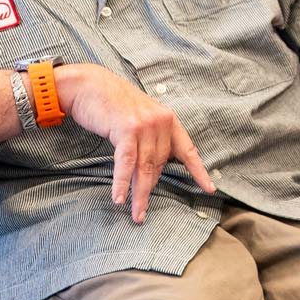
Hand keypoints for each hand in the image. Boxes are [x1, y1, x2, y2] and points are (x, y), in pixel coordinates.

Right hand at [58, 64, 216, 224]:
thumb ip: (151, 139)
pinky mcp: (126, 130)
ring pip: (145, 167)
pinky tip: (119, 198)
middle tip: (142, 210)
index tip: (210, 189)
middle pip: (160, 164)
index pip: (189, 151)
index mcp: (169, 120)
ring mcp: (145, 125)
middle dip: (149, 187)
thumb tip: (153, 169)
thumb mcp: (140, 118)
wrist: (89, 84)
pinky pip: (126, 162)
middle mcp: (161, 122)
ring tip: (137, 214)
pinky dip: (122, 182)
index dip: (199, 171)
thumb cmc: (113, 104)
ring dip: (140, 194)